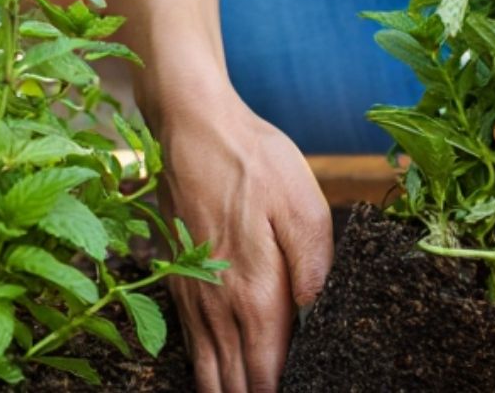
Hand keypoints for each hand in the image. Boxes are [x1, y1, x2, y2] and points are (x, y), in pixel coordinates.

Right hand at [154, 91, 332, 392]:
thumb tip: (315, 314)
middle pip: (234, 380)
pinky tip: (213, 375)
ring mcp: (194, 294)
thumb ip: (314, 265)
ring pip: (207, 368)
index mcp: (256, 292)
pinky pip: (190, 343)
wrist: (193, 128)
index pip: (266, 371)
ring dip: (224, 391)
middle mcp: (220, 303)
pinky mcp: (179, 277)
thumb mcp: (303, 204)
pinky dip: (203, 369)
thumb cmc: (252, 160)